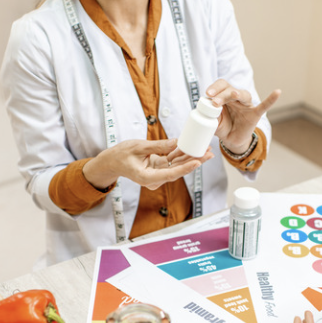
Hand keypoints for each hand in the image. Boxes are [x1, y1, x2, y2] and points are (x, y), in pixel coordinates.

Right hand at [83, 139, 213, 190]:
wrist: (112, 162)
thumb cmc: (121, 155)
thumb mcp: (138, 147)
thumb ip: (158, 146)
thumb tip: (176, 142)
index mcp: (147, 178)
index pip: (170, 174)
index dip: (185, 168)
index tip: (197, 162)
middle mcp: (154, 180)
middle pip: (178, 171)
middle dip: (194, 161)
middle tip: (209, 153)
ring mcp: (157, 175)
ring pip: (178, 167)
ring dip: (191, 158)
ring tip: (206, 150)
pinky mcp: (159, 169)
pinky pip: (173, 163)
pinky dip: (182, 156)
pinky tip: (193, 149)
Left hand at [206, 80, 280, 152]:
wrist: (232, 140)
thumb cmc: (223, 126)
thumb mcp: (213, 121)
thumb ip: (209, 114)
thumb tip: (205, 108)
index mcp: (225, 97)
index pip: (221, 86)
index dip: (215, 88)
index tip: (208, 94)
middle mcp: (236, 98)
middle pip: (230, 89)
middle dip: (222, 94)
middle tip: (215, 102)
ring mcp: (246, 105)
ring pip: (243, 94)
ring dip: (235, 94)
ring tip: (233, 95)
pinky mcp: (255, 114)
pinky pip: (264, 106)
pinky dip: (271, 99)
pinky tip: (277, 92)